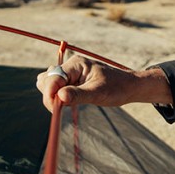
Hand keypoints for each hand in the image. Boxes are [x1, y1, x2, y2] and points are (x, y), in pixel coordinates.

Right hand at [35, 56, 172, 110]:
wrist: (129, 87)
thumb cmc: (117, 88)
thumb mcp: (99, 93)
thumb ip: (79, 95)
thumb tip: (60, 97)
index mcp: (76, 64)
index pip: (53, 78)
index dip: (50, 94)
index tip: (55, 109)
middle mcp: (70, 66)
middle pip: (46, 79)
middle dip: (49, 94)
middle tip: (63, 107)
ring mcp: (70, 73)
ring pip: (48, 83)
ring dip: (53, 95)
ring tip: (70, 103)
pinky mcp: (71, 81)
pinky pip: (56, 88)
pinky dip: (58, 96)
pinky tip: (71, 101)